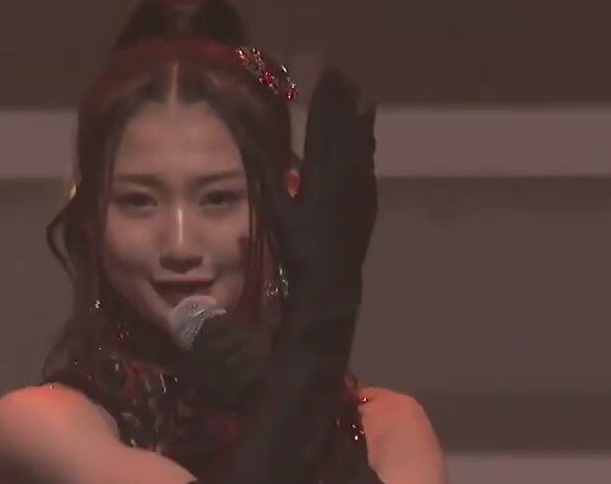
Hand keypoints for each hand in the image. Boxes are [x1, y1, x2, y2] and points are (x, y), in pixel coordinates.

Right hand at [264, 69, 377, 305]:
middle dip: (343, 102)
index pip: (323, 126)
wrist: (332, 282)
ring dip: (359, 118)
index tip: (327, 75)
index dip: (325, 100)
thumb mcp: (274, 205)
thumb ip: (261, 165)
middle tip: (343, 76)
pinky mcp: (368, 200)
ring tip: (360, 95)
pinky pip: (369, 163)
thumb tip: (242, 138)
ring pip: (361, 144)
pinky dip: (368, 144)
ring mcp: (361, 187)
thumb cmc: (296, 246)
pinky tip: (368, 136)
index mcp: (321, 172)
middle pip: (345, 130)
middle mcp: (346, 173)